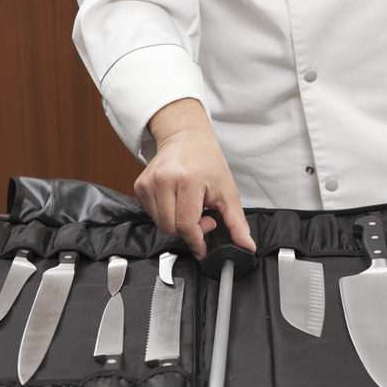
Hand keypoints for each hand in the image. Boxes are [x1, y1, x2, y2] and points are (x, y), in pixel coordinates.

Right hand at [134, 98, 255, 258]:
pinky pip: (152, 214)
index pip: (186, 225)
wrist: (187, 138)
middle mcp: (164, 180)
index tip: (204, 248)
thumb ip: (236, 221)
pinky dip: (166, 215)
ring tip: (191, 207)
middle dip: (189, 231)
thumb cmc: (207, 162)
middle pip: (171, 228)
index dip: (196, 241)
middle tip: (203, 216)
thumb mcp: (228, 191)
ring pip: (160, 224)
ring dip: (177, 223)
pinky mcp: (140, 186)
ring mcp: (149, 183)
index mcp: (187, 180)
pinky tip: (177, 202)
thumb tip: (247, 246)